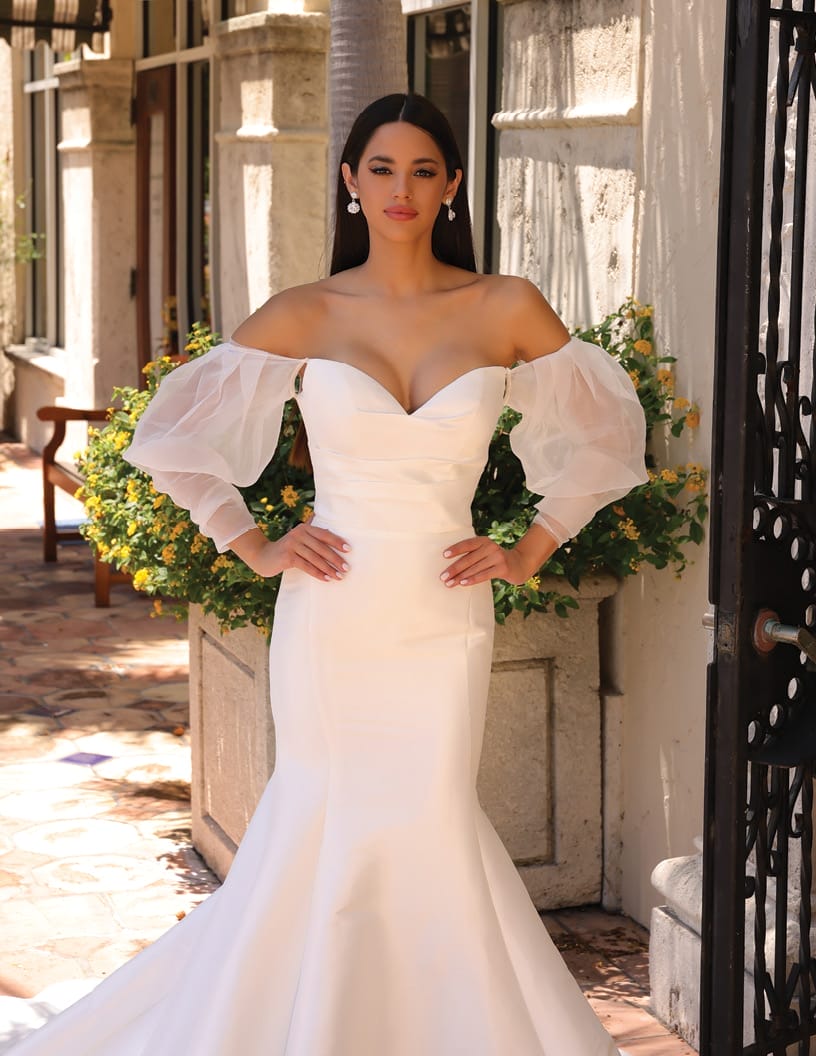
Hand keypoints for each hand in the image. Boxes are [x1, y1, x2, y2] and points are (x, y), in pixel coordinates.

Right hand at [230, 522, 350, 580]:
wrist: (263, 556)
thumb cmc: (286, 548)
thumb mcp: (298, 537)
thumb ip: (311, 530)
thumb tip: (327, 523)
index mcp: (304, 528)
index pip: (324, 534)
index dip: (337, 541)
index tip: (349, 550)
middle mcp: (298, 533)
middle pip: (321, 547)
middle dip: (335, 559)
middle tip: (346, 568)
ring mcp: (292, 544)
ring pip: (315, 558)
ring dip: (329, 568)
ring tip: (339, 576)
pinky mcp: (287, 556)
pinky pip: (306, 566)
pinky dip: (318, 573)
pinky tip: (326, 579)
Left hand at [439, 536, 535, 587]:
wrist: (519, 564)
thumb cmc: (495, 560)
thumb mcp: (485, 552)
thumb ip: (472, 555)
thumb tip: (449, 566)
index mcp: (484, 541)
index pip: (467, 544)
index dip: (456, 549)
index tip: (444, 555)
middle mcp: (490, 547)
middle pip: (468, 558)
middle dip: (454, 568)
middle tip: (443, 576)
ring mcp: (497, 557)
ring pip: (474, 568)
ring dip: (460, 577)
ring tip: (449, 583)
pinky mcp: (502, 568)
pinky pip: (484, 575)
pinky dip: (472, 579)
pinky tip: (463, 583)